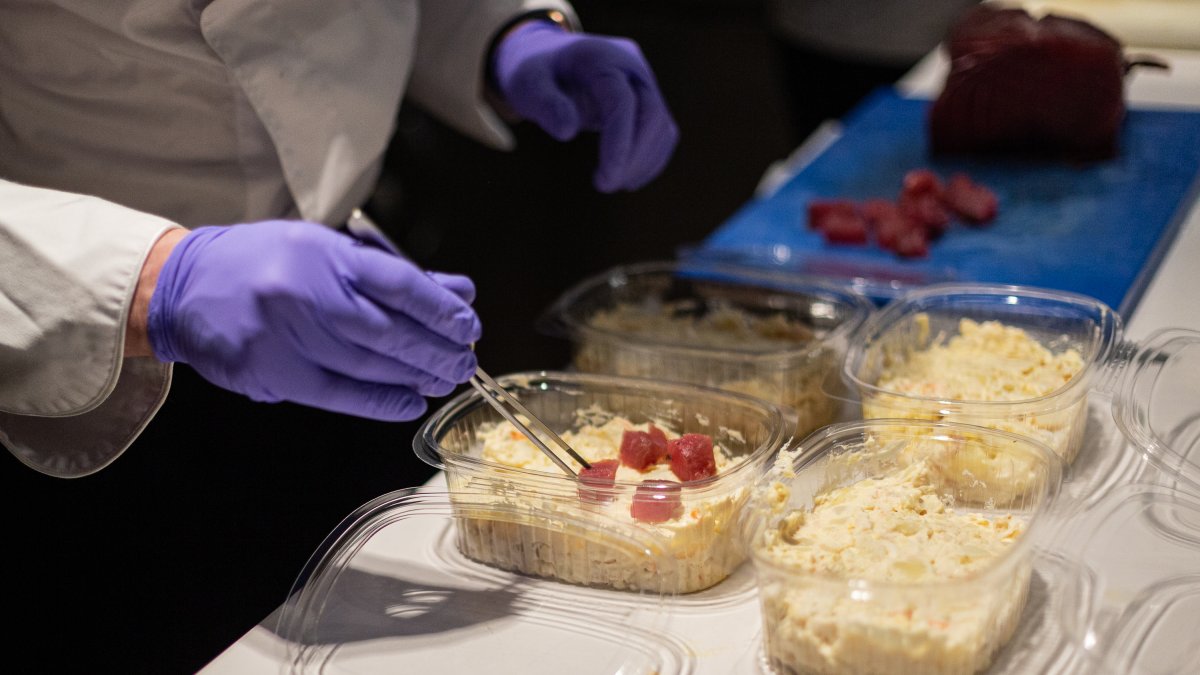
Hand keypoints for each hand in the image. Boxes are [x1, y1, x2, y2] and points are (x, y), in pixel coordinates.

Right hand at [146, 221, 481, 420]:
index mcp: (323, 254)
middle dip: (435, 350)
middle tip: (463, 361)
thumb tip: (455, 291)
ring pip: (368, 364)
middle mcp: (306, 293)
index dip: (441, 309)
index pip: (400, 284)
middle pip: (389, 330)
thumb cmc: (262, 264)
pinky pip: (339, 393)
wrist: (183, 286)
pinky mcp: (271, 371)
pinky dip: (380, 401)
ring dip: (414, 377)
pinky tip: (408, 402)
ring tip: (442, 380)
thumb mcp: (326, 251)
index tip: (467, 324)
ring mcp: (286, 335)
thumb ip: (392, 274)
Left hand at [491, 20, 678, 192]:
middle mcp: (629, 65)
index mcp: (599, 58)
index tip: (604, 180)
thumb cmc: (537, 74)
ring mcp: (644, 82)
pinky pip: (663, 132)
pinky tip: (626, 178)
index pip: (621, 101)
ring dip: (643, 162)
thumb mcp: (527, 84)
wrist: (551, 59)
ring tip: (611, 183)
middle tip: (605, 186)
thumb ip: (544, 104)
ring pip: (661, 126)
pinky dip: (650, 159)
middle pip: (651, 114)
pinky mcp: (650, 100)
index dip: (618, 143)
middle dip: (633, 157)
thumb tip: (566, 132)